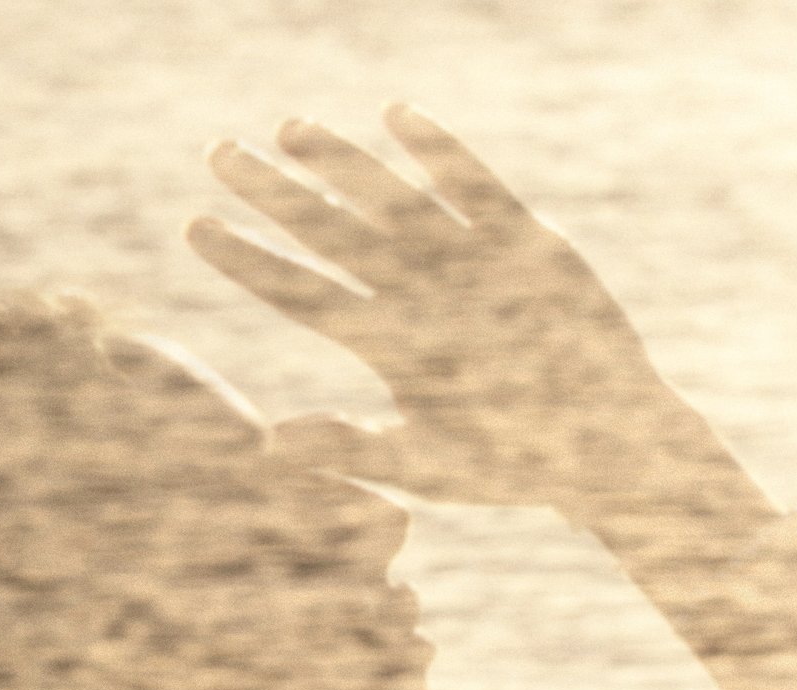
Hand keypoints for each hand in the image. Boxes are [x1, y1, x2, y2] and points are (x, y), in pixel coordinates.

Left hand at [188, 105, 727, 519]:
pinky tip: (397, 117)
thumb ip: (351, 449)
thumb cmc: (512, 465)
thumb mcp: (425, 465)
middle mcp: (414, 291)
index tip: (193, 227)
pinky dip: (438, 154)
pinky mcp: (520, 240)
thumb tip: (267, 446)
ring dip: (341, 162)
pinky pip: (471, 186)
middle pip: (328, 231)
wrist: (602, 445)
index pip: (300, 292)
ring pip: (388, 198)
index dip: (248, 260)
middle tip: (218, 152)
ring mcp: (464, 259)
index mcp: (386, 343)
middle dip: (275, 192)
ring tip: (289, 127)